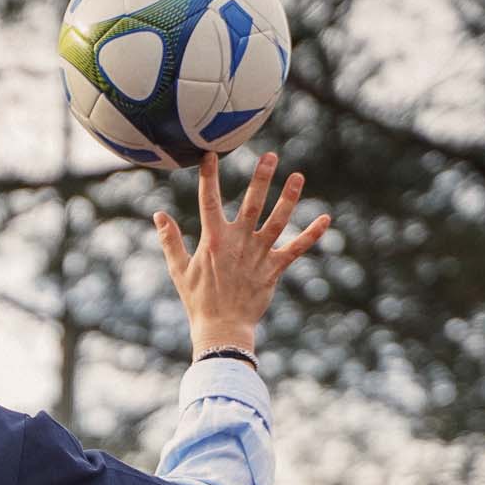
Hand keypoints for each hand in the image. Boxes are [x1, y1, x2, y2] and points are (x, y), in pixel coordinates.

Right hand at [153, 150, 330, 355]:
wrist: (222, 328)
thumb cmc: (198, 300)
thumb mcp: (179, 270)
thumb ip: (170, 241)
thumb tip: (158, 216)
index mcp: (214, 240)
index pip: (209, 201)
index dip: (209, 177)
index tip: (210, 155)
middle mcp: (239, 243)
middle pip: (252, 204)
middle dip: (261, 178)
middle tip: (269, 156)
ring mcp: (259, 255)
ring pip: (277, 221)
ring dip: (289, 198)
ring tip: (297, 176)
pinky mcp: (274, 269)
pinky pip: (296, 249)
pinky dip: (312, 234)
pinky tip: (326, 219)